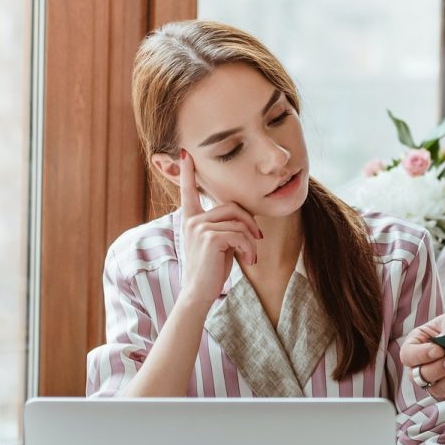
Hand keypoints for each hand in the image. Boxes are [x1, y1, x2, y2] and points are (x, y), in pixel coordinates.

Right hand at [178, 150, 262, 310]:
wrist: (199, 292)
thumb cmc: (212, 268)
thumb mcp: (218, 241)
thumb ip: (224, 224)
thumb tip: (245, 214)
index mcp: (192, 218)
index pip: (188, 191)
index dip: (187, 172)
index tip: (185, 153)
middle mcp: (192, 219)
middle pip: (233, 206)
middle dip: (250, 222)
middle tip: (258, 239)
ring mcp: (199, 227)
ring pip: (239, 222)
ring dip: (252, 240)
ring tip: (251, 255)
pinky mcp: (210, 237)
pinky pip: (240, 234)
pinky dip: (250, 248)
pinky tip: (249, 260)